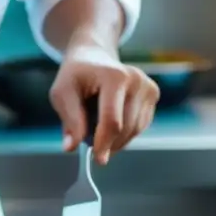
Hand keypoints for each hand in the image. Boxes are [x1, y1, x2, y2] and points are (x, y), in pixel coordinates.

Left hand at [50, 43, 159, 164]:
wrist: (93, 56)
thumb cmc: (76, 75)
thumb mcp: (62, 93)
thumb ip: (69, 120)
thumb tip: (71, 146)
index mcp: (114, 76)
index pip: (112, 121)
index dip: (104, 144)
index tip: (97, 159)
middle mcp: (136, 80)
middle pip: (125, 128)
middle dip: (107, 142)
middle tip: (90, 139)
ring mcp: (148, 86)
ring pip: (135, 130)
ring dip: (116, 138)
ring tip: (98, 124)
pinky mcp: (153, 94)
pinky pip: (140, 126)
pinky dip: (125, 132)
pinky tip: (113, 121)